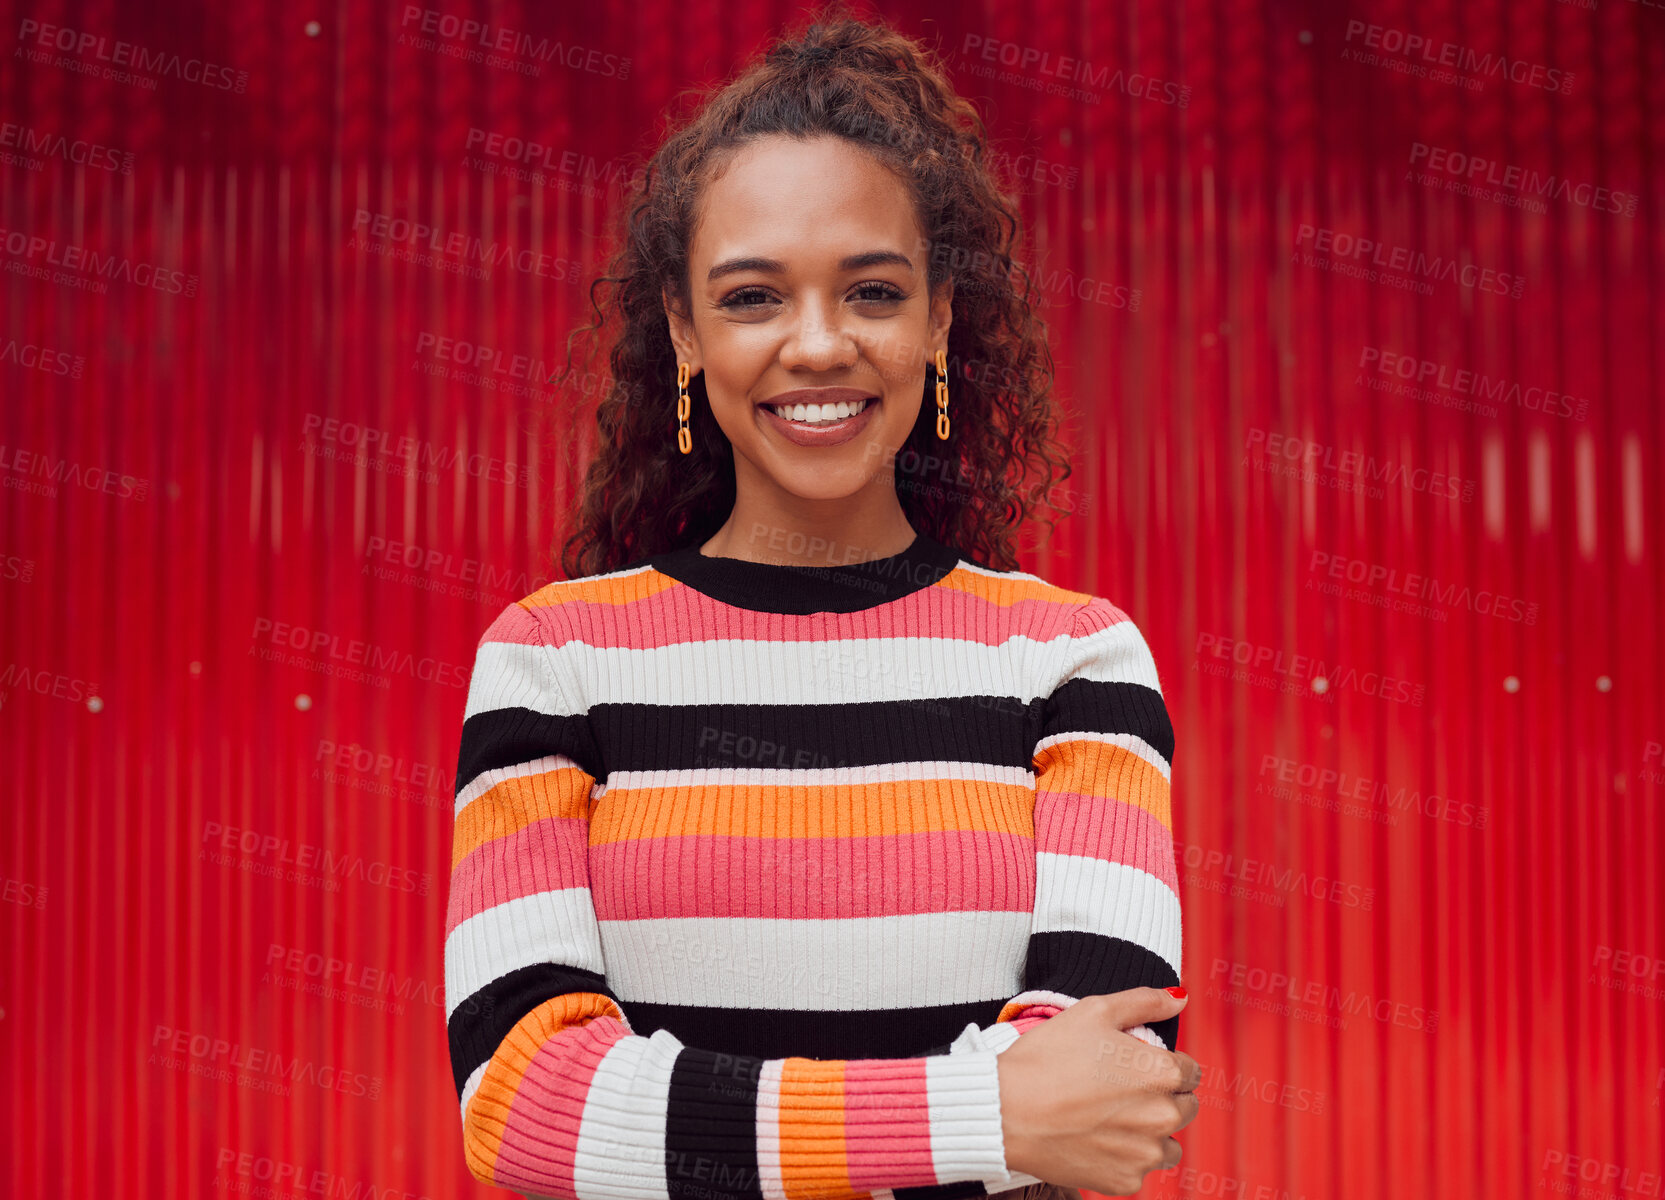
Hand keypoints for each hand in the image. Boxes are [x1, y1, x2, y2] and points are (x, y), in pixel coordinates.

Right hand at [995, 987, 1200, 1196]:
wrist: (1006, 1111)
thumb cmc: (1046, 1057)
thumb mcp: (1094, 1012)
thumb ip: (1144, 1002)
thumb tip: (1180, 998)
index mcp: (1162, 1072)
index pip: (1190, 1071)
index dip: (1164, 1064)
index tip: (1135, 1067)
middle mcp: (1163, 1116)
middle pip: (1185, 1107)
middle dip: (1162, 1097)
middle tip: (1119, 1090)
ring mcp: (1145, 1154)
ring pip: (1168, 1144)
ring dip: (1150, 1133)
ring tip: (1109, 1118)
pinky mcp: (1126, 1182)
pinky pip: (1139, 1170)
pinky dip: (1124, 1159)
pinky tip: (1095, 1139)